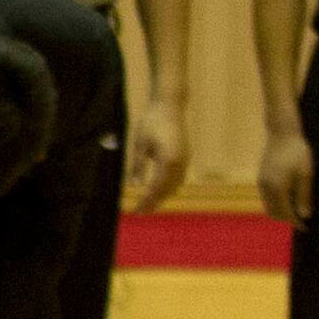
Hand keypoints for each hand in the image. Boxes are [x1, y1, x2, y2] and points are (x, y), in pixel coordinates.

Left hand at [123, 99, 189, 213]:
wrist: (170, 107)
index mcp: (168, 161)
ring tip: (148, 204)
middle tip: (140, 212)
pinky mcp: (186, 156)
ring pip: (175, 185)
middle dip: (154, 202)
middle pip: (167, 190)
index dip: (146, 201)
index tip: (136, 211)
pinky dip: (169, 187)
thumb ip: (137, 166)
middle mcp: (180, 163)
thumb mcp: (139, 144)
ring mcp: (185, 160)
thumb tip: (133, 185)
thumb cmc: (151, 123)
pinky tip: (160, 190)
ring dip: (163, 196)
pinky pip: (179, 177)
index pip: (156, 188)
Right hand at [256, 125, 312, 228]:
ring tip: (296, 209)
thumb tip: (305, 215)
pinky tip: (288, 197)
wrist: (282, 134)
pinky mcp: (261, 177)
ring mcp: (261, 182)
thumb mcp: (305, 175)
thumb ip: (304, 197)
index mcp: (277, 188)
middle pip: (273, 212)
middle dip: (286, 219)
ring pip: (268, 205)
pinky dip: (276, 202)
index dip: (296, 222)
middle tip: (301, 220)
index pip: (286, 213)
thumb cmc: (298, 153)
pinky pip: (267, 197)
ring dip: (280, 211)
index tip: (306, 228)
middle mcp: (266, 187)